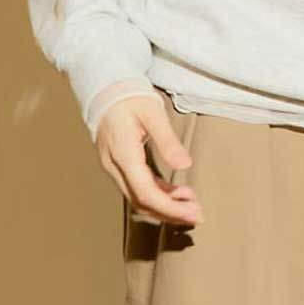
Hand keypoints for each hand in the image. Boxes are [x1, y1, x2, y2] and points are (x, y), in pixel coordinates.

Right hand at [95, 96, 204, 226]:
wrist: (105, 89)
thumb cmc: (130, 97)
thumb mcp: (153, 114)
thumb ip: (168, 141)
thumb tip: (185, 165)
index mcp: (123, 154)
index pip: (145, 192)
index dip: (170, 207)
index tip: (193, 213)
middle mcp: (114, 166)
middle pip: (141, 201)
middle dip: (170, 212)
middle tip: (198, 215)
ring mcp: (114, 167)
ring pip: (138, 198)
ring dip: (165, 206)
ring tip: (192, 204)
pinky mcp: (119, 166)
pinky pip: (137, 188)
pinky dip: (158, 195)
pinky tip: (177, 193)